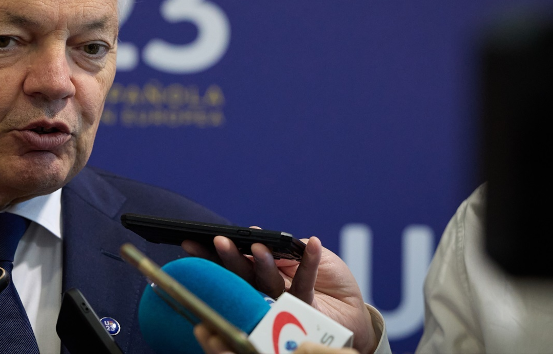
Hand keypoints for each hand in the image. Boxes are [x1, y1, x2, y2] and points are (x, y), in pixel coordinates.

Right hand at [183, 235, 375, 353]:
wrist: (354, 312)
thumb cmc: (329, 282)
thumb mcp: (306, 254)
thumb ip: (286, 247)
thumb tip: (260, 239)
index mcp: (263, 276)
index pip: (237, 264)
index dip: (217, 253)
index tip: (198, 240)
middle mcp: (269, 291)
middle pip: (243, 275)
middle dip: (229, 257)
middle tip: (218, 242)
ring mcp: (285, 302)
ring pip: (266, 283)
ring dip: (262, 262)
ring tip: (258, 245)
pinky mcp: (306, 308)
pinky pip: (306, 283)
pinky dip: (310, 260)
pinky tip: (312, 241)